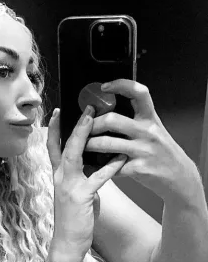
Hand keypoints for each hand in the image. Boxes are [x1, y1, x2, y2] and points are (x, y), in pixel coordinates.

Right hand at [46, 106, 127, 257]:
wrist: (67, 243)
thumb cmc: (72, 219)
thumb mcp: (75, 194)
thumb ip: (82, 177)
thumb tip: (95, 165)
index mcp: (57, 176)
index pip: (52, 147)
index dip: (54, 129)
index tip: (58, 112)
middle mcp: (59, 177)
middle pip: (64, 144)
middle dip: (75, 125)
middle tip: (86, 107)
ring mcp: (68, 186)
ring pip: (74, 154)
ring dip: (85, 135)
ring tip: (96, 120)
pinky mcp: (80, 196)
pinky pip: (96, 178)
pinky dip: (109, 167)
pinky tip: (120, 158)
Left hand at [85, 79, 200, 204]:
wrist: (179, 176)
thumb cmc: (162, 151)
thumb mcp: (153, 129)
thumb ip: (135, 119)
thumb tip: (106, 109)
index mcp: (150, 118)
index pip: (138, 93)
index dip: (120, 85)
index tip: (104, 87)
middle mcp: (147, 132)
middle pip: (112, 120)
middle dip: (92, 125)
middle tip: (83, 128)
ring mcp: (143, 150)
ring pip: (106, 144)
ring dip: (89, 145)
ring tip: (82, 146)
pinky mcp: (139, 168)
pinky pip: (111, 166)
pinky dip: (99, 166)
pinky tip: (93, 165)